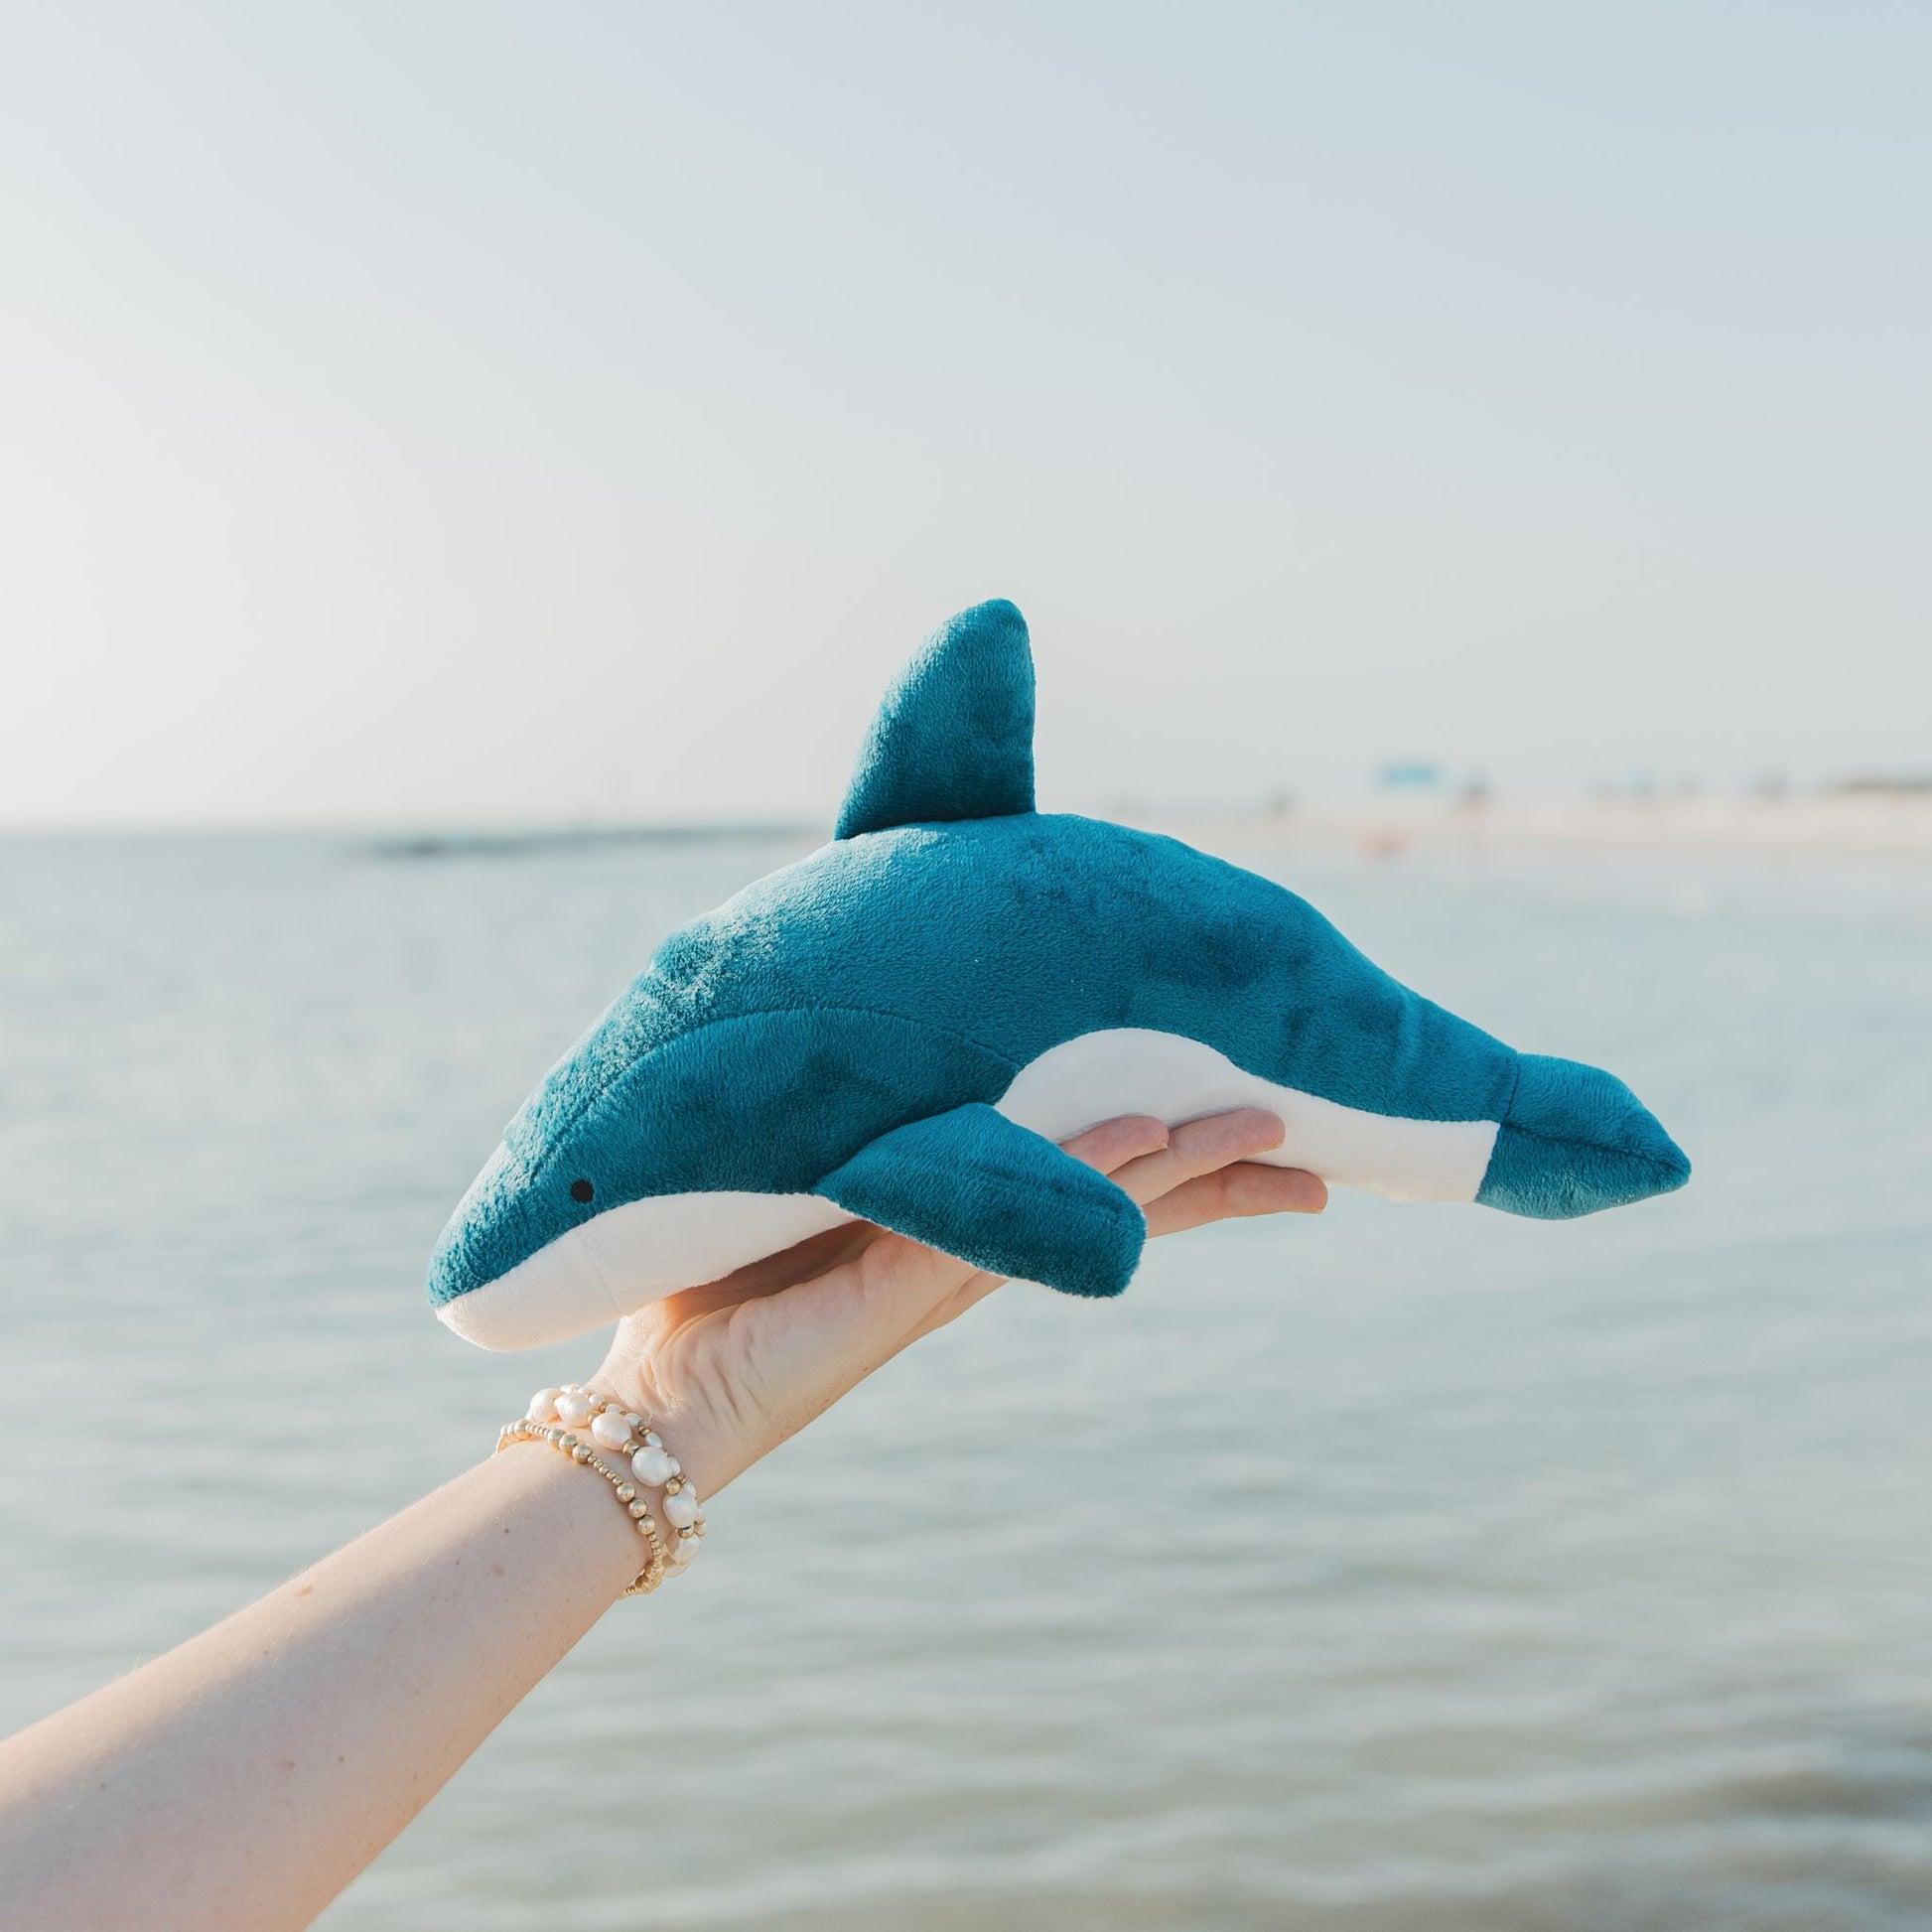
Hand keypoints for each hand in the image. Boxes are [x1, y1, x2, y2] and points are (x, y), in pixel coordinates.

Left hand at [591, 1110, 1324, 1498]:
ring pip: (1098, 1204)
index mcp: (964, 1229)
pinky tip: (1143, 1133)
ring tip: (1269, 1131)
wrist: (658, 1399)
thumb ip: (843, 1127)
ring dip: (1183, 1165)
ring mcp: (954, 1272)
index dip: (1175, 1159)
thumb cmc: (713, 1294)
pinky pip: (1015, 1211)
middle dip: (1218, 1172)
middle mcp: (979, 1255)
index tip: (1253, 1124)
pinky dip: (1086, 1171)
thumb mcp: (793, 1181)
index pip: (1092, 1186)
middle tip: (1310, 1139)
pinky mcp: (909, 1282)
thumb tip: (851, 1033)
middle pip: (1128, 1204)